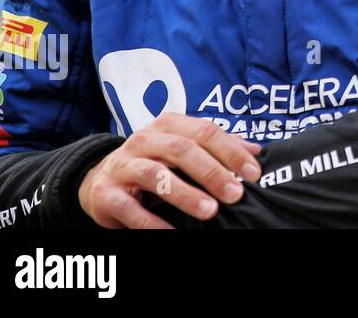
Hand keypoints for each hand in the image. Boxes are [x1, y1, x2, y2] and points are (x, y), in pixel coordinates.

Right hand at [77, 113, 262, 228]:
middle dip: (212, 172)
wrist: (101, 181)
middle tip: (235, 194)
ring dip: (185, 194)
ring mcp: (123, 165)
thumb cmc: (153, 162)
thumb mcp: (183, 148)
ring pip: (155, 175)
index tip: (254, 173)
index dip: (231, 151)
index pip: (205, 131)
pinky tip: (174, 232)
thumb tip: (256, 151)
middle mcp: (144, 140)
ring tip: (210, 211)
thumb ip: (217, 146)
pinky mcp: (107, 193)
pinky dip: (153, 222)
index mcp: (168, 125)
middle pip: (182, 150)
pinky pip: (130, 208)